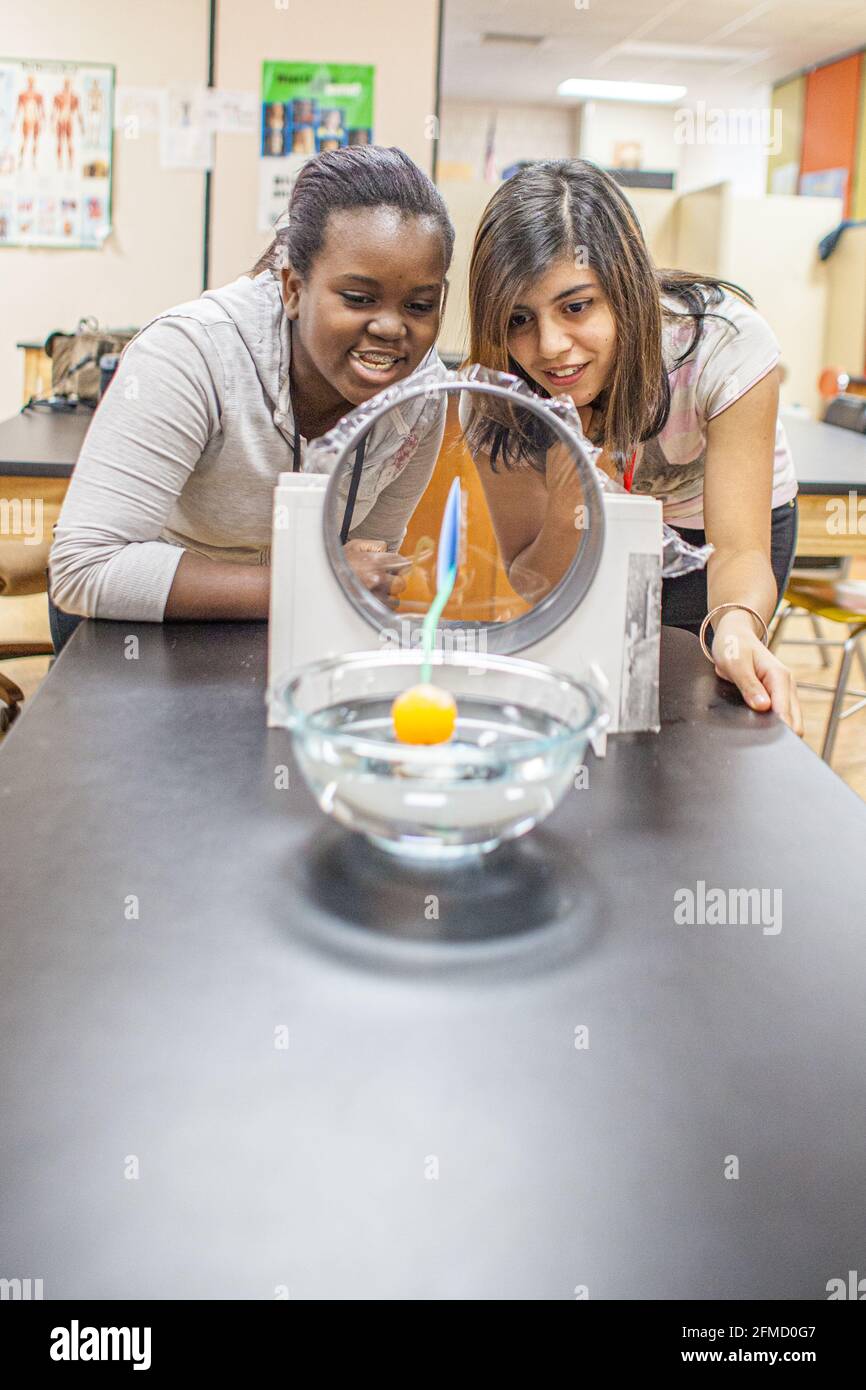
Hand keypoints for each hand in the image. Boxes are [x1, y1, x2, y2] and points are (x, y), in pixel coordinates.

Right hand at [343, 539, 406, 607]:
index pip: (403, 563)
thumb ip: (375, 545)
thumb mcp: (355, 545)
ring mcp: (375, 595)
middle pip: (402, 583)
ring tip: (377, 591)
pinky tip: (373, 599)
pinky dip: (382, 606)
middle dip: (396, 582)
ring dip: (389, 596)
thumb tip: (388, 550)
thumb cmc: (339, 562)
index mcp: (376, 562)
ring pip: (395, 599)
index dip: (401, 565)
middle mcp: (378, 579)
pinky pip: (385, 609)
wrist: (322, 581)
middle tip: (387, 580)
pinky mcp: (371, 608)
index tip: (398, 567)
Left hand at [710, 610, 803, 735]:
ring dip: (776, 730)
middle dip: (780, 733)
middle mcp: (786, 686)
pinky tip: (758, 729)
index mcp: (780, 676)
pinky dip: (772, 725)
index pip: (786, 712)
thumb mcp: (736, 663)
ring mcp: (783, 693)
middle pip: (794, 722)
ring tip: (757, 735)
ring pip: (790, 722)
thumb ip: (749, 685)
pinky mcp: (777, 698)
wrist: (734, 635)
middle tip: (759, 741)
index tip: (766, 739)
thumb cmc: (734, 646)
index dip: (777, 728)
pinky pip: (780, 718)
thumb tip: (762, 707)